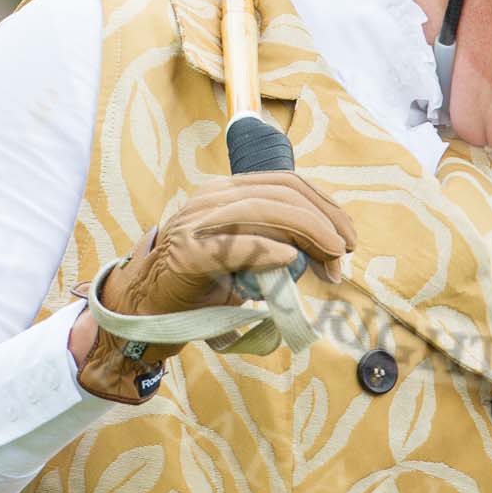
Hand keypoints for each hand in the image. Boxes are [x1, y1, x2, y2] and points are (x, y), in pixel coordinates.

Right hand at [74, 172, 355, 402]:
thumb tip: (326, 253)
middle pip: (281, 194)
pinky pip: (235, 246)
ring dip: (307, 232)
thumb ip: (276, 244)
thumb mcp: (243, 255)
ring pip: (263, 210)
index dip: (325, 206)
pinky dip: (268, 250)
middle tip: (345, 252)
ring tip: (331, 258)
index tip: (348, 236)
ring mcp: (197, 223)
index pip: (286, 184)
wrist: (143, 309)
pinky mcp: (187, 254)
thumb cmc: (199, 284)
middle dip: (323, 221)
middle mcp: (212, 199)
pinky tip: (292, 260)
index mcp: (227, 192)